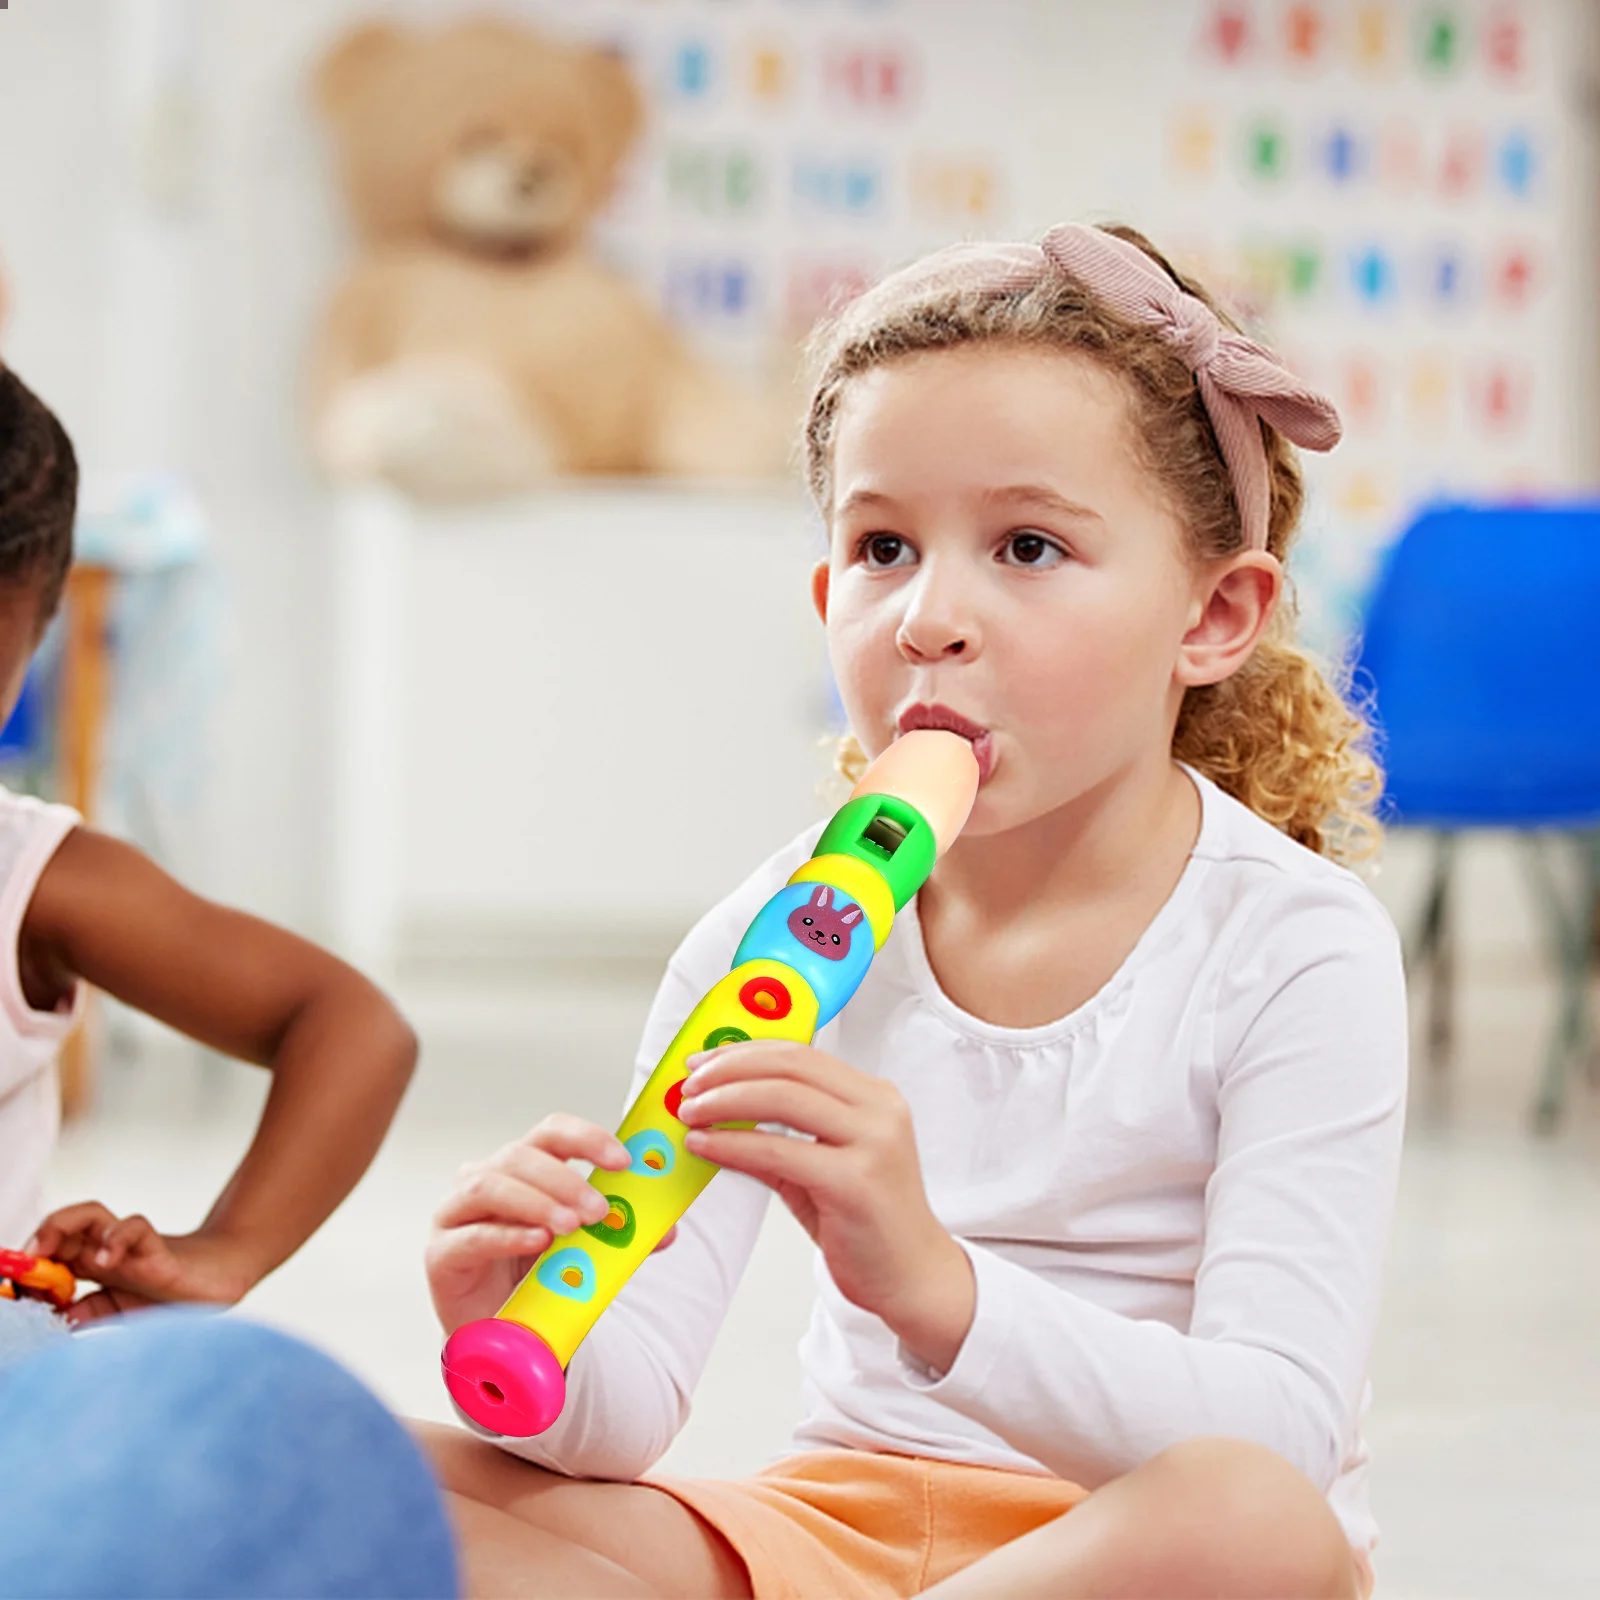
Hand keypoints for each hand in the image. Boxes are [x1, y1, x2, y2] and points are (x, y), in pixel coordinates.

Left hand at [29, 1203, 263, 1326]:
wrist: (224, 1278)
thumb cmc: (171, 1294)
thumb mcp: (118, 1312)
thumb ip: (87, 1314)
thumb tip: (52, 1324)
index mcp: (93, 1265)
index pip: (50, 1253)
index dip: (27, 1266)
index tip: (11, 1288)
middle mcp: (107, 1250)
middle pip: (62, 1226)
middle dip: (35, 1240)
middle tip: (19, 1262)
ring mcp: (130, 1246)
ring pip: (89, 1215)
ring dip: (58, 1226)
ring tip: (42, 1250)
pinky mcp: (157, 1249)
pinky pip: (135, 1229)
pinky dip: (115, 1240)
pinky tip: (105, 1261)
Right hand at [427, 1113, 675, 1336]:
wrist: (500, 1333)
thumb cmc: (539, 1276)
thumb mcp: (585, 1248)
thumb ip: (618, 1234)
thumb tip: (668, 1230)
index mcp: (524, 1166)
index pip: (551, 1132)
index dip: (587, 1137)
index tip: (623, 1161)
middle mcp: (486, 1178)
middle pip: (521, 1156)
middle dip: (565, 1179)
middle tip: (598, 1210)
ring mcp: (457, 1213)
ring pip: (491, 1185)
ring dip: (537, 1201)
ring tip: (570, 1226)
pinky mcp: (441, 1253)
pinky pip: (472, 1236)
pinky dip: (508, 1235)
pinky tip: (537, 1242)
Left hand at [678, 1041, 974, 1373]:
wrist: (912, 1278)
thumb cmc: (865, 1221)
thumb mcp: (822, 1165)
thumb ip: (779, 1135)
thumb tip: (715, 1113)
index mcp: (874, 1096)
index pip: (800, 1055)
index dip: (745, 1052)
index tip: (703, 1063)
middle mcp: (880, 1110)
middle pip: (791, 1067)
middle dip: (729, 1070)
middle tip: (688, 1086)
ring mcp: (873, 1143)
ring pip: (783, 1099)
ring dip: (725, 1101)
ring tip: (690, 1113)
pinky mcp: (855, 1183)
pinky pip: (779, 1152)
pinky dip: (734, 1144)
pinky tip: (706, 1146)